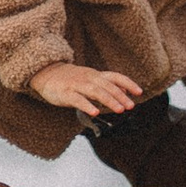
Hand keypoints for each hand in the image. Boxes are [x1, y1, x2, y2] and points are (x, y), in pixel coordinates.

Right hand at [27, 61, 143, 116]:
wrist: (46, 73)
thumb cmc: (71, 78)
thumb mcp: (92, 78)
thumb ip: (108, 84)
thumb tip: (126, 90)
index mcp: (96, 75)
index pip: (115, 77)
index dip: (128, 83)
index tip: (139, 92)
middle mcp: (89, 78)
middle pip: (107, 86)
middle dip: (120, 96)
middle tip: (130, 106)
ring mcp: (77, 85)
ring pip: (96, 91)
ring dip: (109, 100)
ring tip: (119, 110)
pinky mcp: (66, 93)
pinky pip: (78, 100)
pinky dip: (87, 106)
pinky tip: (95, 113)